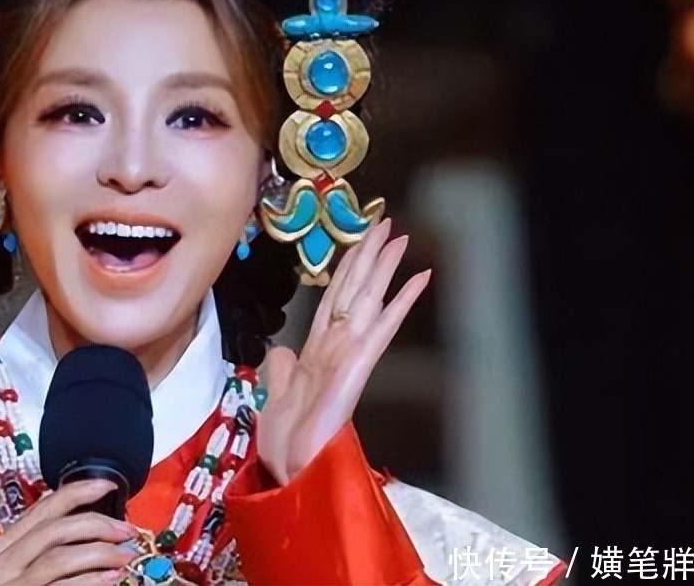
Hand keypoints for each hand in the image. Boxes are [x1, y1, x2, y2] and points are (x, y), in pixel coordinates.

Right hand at [0, 479, 138, 585]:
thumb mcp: (9, 577)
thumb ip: (35, 553)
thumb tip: (83, 528)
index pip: (39, 510)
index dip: (77, 492)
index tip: (107, 485)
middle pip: (54, 529)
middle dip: (97, 524)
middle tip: (126, 531)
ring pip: (60, 556)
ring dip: (100, 552)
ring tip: (123, 556)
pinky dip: (91, 580)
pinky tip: (110, 579)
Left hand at [257, 218, 430, 485]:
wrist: (291, 471)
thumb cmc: (285, 443)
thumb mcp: (274, 397)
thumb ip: (282, 371)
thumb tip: (282, 350)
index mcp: (317, 352)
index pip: (334, 299)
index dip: (347, 269)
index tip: (359, 241)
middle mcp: (337, 348)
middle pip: (354, 290)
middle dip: (369, 256)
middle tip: (386, 223)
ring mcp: (350, 355)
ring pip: (369, 300)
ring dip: (385, 268)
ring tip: (401, 237)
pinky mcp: (359, 367)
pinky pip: (381, 327)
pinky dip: (400, 302)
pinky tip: (419, 279)